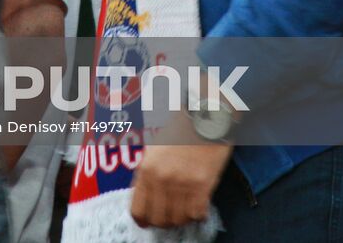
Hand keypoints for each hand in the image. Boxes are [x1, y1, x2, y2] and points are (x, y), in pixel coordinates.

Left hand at [129, 115, 230, 229]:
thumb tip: (147, 197)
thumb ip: (148, 173)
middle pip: (159, 219)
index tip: (147, 223)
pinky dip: (198, 214)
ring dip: (182, 219)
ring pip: (179, 219)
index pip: (138, 209)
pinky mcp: (203, 185)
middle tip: (169, 217)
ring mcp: (182, 184)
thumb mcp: (153, 149)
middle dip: (163, 222)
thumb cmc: (179, 131)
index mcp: (145, 170)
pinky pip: (198, 213)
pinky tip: (199, 207)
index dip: (143, 220)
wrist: (204, 118)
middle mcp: (161, 179)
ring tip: (185, 210)